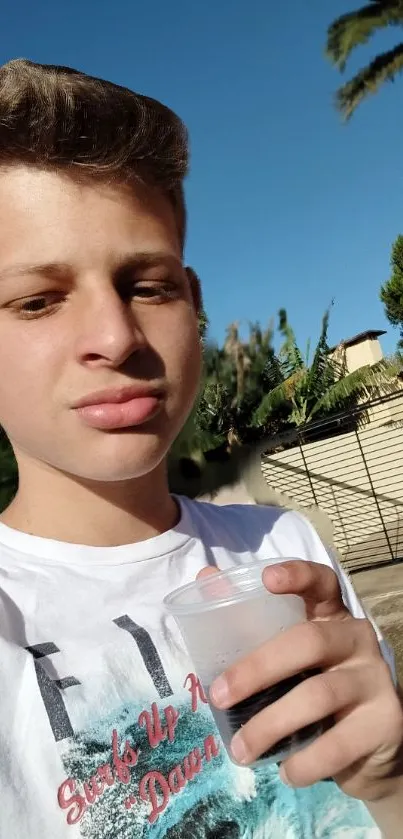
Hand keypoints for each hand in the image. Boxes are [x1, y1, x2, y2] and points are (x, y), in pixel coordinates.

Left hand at [202, 561, 402, 801]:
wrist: (372, 750)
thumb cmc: (314, 689)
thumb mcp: (287, 657)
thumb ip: (250, 622)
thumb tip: (206, 578)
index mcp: (330, 615)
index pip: (321, 582)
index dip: (297, 575)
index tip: (266, 578)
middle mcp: (357, 638)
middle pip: (308, 641)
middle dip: (257, 668)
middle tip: (218, 696)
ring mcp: (375, 678)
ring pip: (318, 696)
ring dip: (270, 726)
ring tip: (241, 750)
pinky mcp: (387, 721)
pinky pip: (338, 744)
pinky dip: (304, 762)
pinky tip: (287, 772)